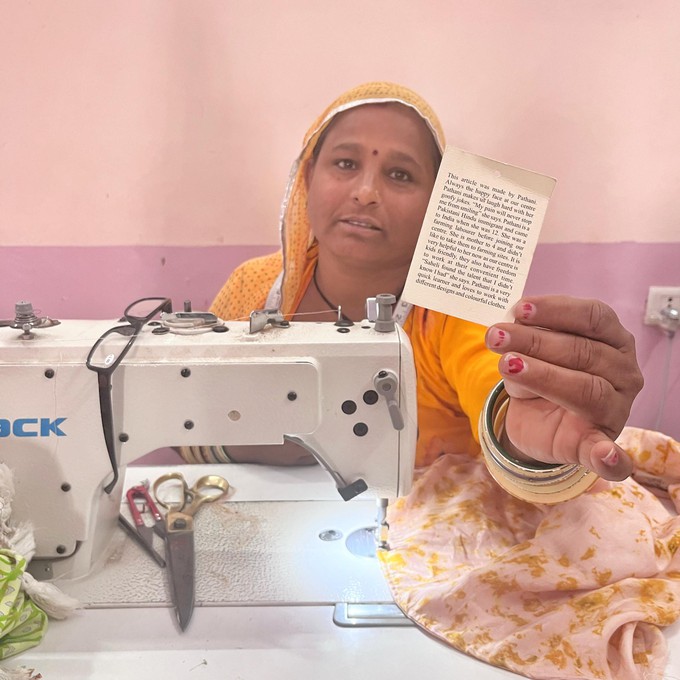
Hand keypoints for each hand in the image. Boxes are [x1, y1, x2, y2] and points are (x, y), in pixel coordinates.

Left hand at [485, 296, 643, 480]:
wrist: (537, 420)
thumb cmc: (541, 375)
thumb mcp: (533, 351)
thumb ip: (529, 337)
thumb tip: (506, 327)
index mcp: (613, 339)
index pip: (592, 316)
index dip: (556, 311)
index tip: (519, 309)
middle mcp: (623, 371)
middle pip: (583, 352)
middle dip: (534, 341)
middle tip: (496, 337)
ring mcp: (616, 409)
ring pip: (585, 390)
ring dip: (543, 376)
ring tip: (507, 365)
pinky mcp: (600, 444)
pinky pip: (610, 453)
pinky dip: (611, 458)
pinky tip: (605, 455)